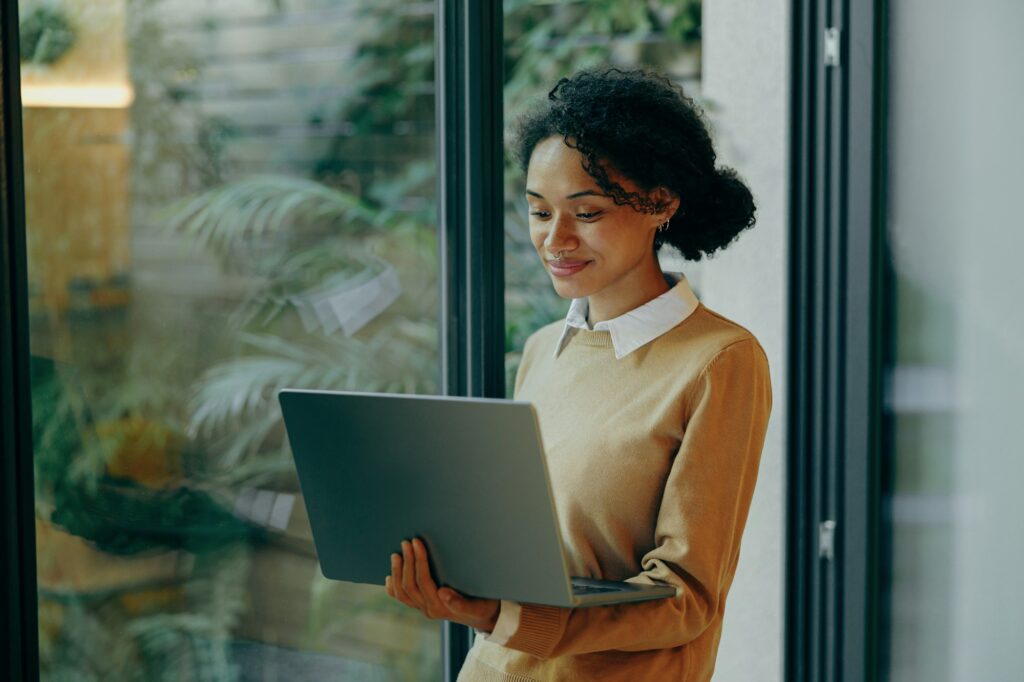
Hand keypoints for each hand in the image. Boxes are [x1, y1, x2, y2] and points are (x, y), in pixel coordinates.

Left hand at [385, 537, 500, 632]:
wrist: (484, 617)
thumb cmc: (483, 605)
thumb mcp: (478, 605)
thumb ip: (461, 603)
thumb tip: (443, 593)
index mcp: (440, 607)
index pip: (423, 581)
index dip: (418, 560)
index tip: (416, 542)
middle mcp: (428, 609)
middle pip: (410, 585)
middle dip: (407, 562)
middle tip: (406, 542)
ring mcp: (423, 608)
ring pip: (402, 593)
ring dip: (397, 572)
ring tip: (396, 554)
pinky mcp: (421, 605)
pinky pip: (402, 599)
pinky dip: (393, 588)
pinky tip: (389, 577)